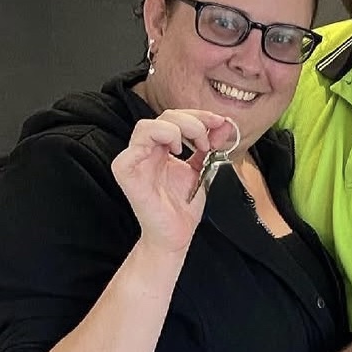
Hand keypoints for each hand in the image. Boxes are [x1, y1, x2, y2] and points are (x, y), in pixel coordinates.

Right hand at [110, 110, 236, 254]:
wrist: (176, 236)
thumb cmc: (183, 207)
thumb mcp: (202, 170)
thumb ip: (209, 147)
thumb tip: (224, 125)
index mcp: (161, 148)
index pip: (175, 118)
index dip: (199, 116)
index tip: (220, 123)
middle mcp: (147, 151)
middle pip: (163, 116)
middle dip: (192, 122)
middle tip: (207, 141)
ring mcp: (135, 162)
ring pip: (145, 127)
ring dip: (175, 129)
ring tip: (191, 147)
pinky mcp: (127, 176)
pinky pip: (129, 153)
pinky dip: (152, 145)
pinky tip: (173, 155)